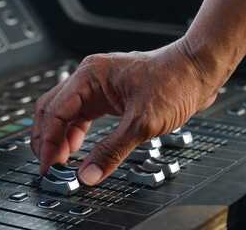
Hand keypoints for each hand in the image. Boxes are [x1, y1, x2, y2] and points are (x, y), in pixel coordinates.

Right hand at [31, 38, 220, 185]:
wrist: (198, 71)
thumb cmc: (175, 81)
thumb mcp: (141, 123)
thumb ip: (111, 151)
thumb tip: (89, 174)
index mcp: (89, 76)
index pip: (55, 112)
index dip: (48, 142)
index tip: (48, 165)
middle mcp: (89, 78)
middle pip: (52, 109)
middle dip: (47, 138)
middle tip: (49, 164)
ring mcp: (97, 87)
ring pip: (65, 113)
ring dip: (59, 137)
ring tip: (61, 160)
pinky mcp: (107, 97)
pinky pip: (82, 115)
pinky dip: (75, 133)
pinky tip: (77, 148)